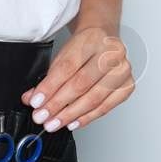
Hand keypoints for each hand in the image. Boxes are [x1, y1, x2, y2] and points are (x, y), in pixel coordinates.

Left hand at [20, 25, 134, 132]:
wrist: (105, 40)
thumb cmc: (85, 47)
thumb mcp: (64, 54)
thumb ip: (49, 77)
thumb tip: (32, 98)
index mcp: (92, 39)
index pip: (67, 67)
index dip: (49, 87)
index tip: (36, 102)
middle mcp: (111, 53)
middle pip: (81, 84)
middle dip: (58, 104)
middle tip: (43, 116)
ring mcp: (123, 70)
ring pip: (94, 98)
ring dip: (70, 115)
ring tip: (54, 123)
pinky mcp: (128, 85)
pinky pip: (105, 107)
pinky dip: (87, 117)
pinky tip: (73, 122)